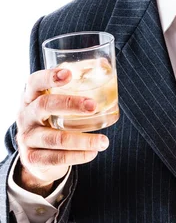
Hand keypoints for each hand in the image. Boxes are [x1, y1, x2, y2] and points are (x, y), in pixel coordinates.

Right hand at [16, 68, 108, 194]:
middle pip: (44, 105)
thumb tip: (103, 63)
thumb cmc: (52, 120)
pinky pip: (57, 158)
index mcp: (31, 97)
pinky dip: (78, 156)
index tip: (68, 74)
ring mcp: (27, 138)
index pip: (34, 82)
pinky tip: (93, 153)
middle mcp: (25, 115)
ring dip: (83, 140)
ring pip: (55, 138)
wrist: (36, 156)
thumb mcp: (56, 103)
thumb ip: (75, 85)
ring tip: (104, 141)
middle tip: (94, 106)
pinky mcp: (32, 158)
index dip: (49, 77)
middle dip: (71, 104)